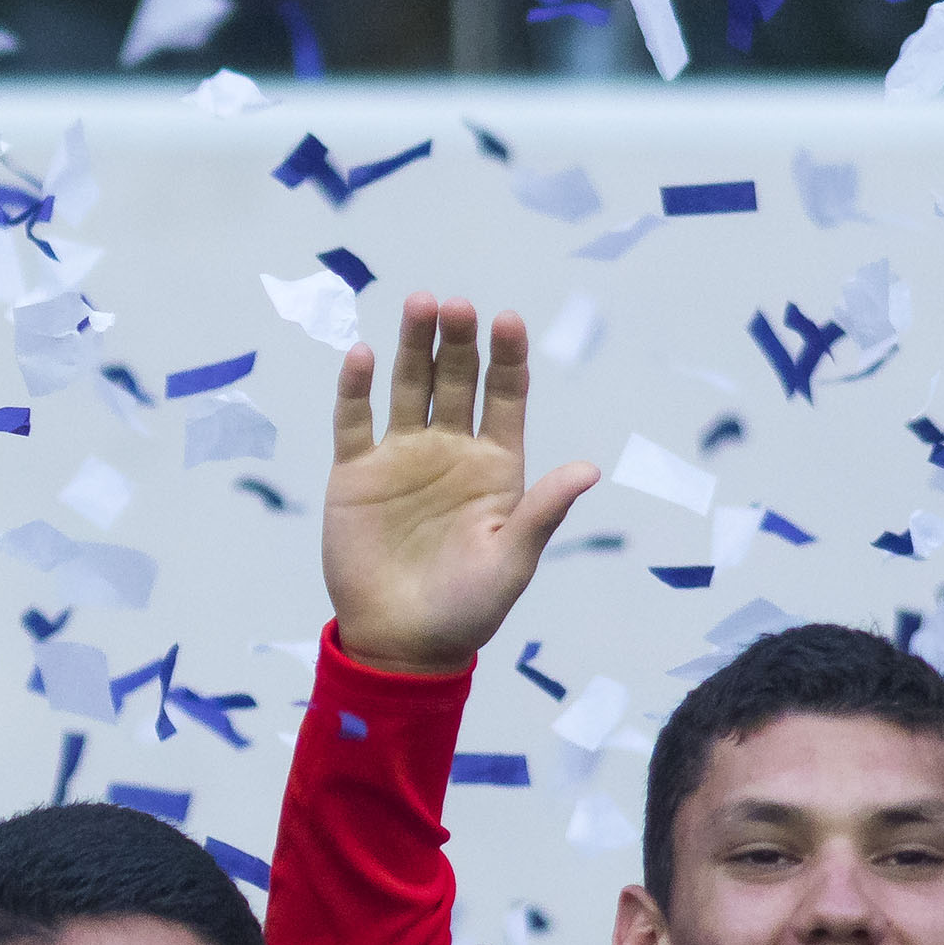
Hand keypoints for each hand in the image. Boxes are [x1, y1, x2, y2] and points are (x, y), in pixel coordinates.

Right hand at [323, 294, 595, 672]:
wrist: (401, 640)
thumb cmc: (468, 606)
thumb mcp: (512, 559)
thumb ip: (542, 510)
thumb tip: (589, 468)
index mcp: (496, 467)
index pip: (506, 397)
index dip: (507, 358)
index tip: (507, 320)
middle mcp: (451, 451)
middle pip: (456, 380)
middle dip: (457, 340)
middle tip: (456, 304)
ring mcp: (401, 457)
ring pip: (408, 387)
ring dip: (412, 346)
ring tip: (419, 304)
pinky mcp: (356, 472)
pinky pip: (354, 420)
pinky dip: (355, 388)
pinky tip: (359, 356)